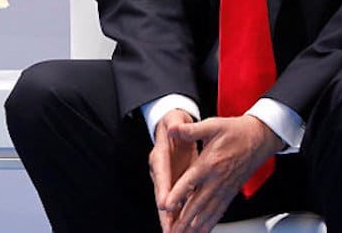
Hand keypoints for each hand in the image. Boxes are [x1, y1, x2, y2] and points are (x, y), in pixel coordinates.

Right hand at [150, 109, 197, 231]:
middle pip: (160, 193)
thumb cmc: (175, 123)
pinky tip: (182, 227)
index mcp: (160, 154)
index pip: (161, 172)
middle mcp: (159, 169)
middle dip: (164, 213)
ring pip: (166, 201)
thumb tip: (172, 126)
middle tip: (168, 228)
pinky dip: (177, 214)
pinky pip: (174, 200)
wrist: (172, 126)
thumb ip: (176, 124)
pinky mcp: (171, 183)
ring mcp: (164, 178)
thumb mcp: (176, 119)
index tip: (165, 204)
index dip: (163, 189)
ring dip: (170, 219)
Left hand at [161, 115, 284, 232]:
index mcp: (209, 164)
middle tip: (171, 231)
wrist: (259, 138)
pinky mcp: (230, 193)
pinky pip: (218, 212)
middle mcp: (217, 180)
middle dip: (182, 220)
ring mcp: (224, 189)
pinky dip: (209, 224)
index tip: (167, 206)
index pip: (190, 183)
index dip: (177, 195)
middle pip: (196, 204)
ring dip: (193, 226)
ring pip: (207, 212)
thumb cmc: (236, 131)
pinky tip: (201, 232)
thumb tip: (173, 129)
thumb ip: (191, 130)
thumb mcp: (212, 125)